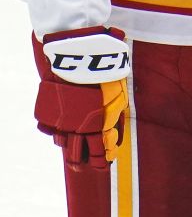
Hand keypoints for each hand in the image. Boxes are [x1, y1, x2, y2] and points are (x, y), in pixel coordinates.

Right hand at [35, 28, 130, 170]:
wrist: (80, 54)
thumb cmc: (106, 71)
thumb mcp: (119, 95)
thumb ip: (115, 114)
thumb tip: (114, 130)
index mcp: (99, 127)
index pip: (102, 154)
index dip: (105, 160)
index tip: (107, 162)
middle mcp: (78, 129)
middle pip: (79, 156)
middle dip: (85, 161)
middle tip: (88, 162)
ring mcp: (60, 120)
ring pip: (62, 143)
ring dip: (70, 144)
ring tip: (75, 142)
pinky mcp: (47, 110)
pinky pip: (47, 128)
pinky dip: (53, 129)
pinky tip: (60, 126)